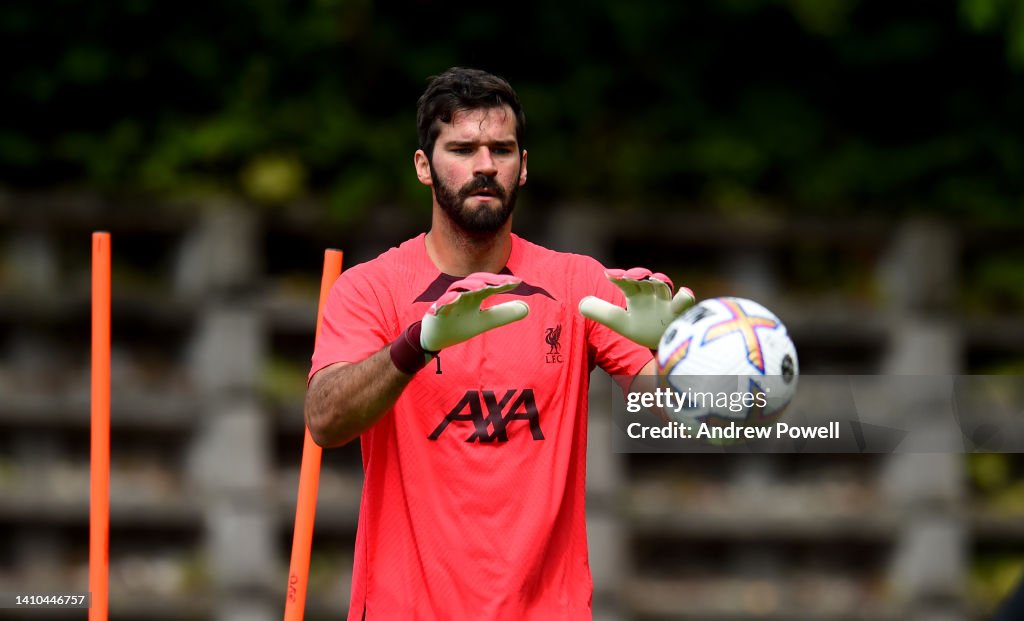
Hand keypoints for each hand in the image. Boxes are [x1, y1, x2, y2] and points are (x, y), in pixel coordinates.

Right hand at [420, 273, 529, 351]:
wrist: (435, 339)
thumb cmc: (459, 325)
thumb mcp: (485, 321)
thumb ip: (503, 314)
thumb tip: (526, 308)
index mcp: (474, 296)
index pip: (490, 285)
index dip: (503, 283)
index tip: (518, 282)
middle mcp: (462, 295)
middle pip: (475, 281)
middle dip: (489, 280)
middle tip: (504, 282)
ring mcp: (448, 302)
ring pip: (458, 289)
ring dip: (470, 286)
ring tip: (482, 287)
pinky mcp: (436, 311)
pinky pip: (440, 304)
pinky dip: (446, 300)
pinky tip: (454, 299)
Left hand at [578, 267, 694, 348]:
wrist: (669, 344)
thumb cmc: (644, 328)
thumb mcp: (621, 322)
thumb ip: (602, 313)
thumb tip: (581, 304)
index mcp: (638, 296)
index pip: (627, 283)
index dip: (619, 277)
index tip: (609, 274)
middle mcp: (652, 295)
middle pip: (646, 280)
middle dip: (638, 275)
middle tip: (629, 275)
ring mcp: (668, 303)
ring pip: (664, 287)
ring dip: (658, 281)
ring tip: (652, 279)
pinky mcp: (681, 314)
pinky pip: (686, 303)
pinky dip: (685, 297)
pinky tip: (685, 292)